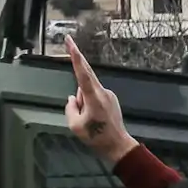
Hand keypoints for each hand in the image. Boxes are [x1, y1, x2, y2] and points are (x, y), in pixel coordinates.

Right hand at [64, 42, 136, 165]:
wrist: (117, 145)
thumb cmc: (96, 137)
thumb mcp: (75, 125)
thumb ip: (70, 108)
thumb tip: (72, 99)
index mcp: (93, 97)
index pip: (82, 72)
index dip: (74, 56)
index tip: (70, 42)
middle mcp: (102, 92)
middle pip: (86, 75)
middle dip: (77, 69)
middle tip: (72, 61)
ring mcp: (109, 95)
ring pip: (88, 90)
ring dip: (82, 100)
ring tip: (87, 119)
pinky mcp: (111, 99)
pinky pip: (95, 96)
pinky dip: (89, 103)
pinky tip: (94, 118)